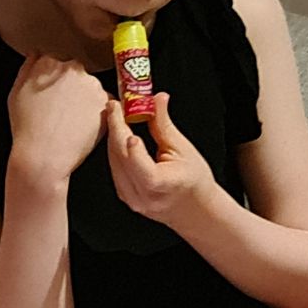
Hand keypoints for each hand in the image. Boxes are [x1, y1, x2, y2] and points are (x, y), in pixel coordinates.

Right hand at [6, 55, 109, 192]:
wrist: (44, 155)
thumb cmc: (27, 128)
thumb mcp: (15, 93)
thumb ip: (27, 69)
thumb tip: (36, 55)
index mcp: (49, 63)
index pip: (56, 62)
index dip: (54, 81)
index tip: (52, 94)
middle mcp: (72, 69)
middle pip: (76, 73)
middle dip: (71, 87)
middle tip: (61, 110)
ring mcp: (91, 84)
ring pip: (91, 87)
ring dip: (85, 99)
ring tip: (71, 120)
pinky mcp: (105, 101)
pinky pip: (105, 102)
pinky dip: (97, 111)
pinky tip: (82, 125)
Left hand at [104, 91, 217, 228]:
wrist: (195, 209)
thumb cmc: (194, 180)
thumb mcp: (183, 149)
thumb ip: (164, 124)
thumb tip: (157, 99)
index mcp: (159, 184)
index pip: (134, 158)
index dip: (123, 132)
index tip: (119, 109)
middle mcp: (141, 196)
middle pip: (119, 156)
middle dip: (115, 127)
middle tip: (114, 105)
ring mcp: (130, 199)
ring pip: (113, 162)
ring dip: (113, 137)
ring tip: (116, 116)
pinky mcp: (125, 197)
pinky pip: (115, 169)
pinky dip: (115, 150)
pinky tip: (118, 135)